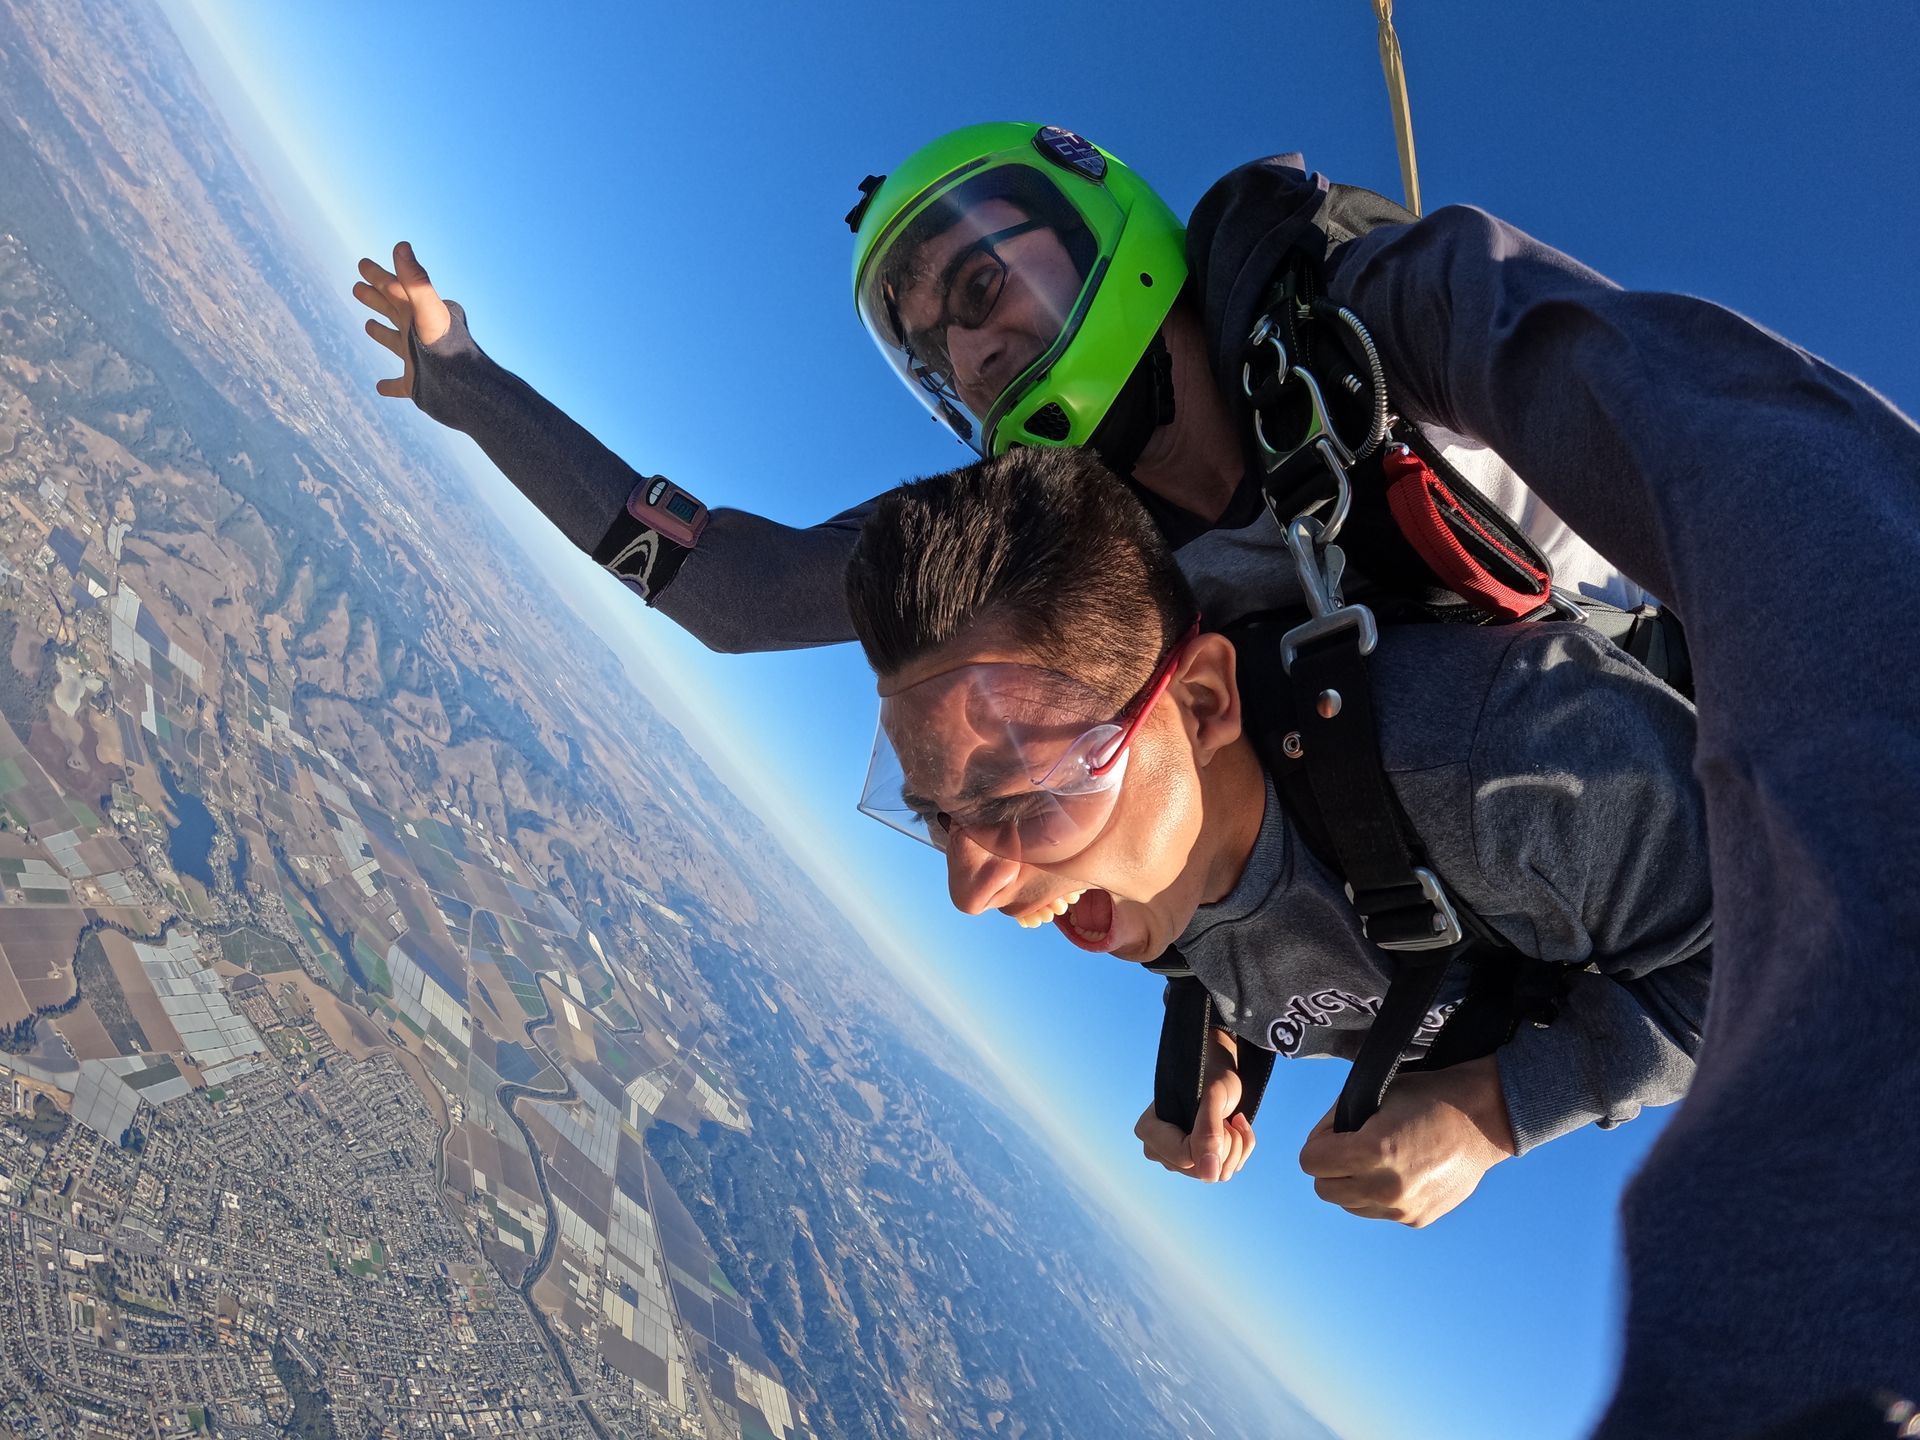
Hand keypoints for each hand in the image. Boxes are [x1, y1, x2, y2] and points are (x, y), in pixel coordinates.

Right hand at [353, 241, 451, 397]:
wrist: (464, 389)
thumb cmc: (445, 347)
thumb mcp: (428, 310)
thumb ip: (415, 281)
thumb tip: (401, 246)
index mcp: (418, 314)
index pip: (395, 289)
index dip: (379, 276)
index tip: (362, 264)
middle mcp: (418, 334)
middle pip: (394, 311)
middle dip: (377, 298)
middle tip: (357, 287)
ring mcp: (418, 360)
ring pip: (396, 342)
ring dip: (382, 333)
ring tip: (368, 325)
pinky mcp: (417, 385)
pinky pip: (400, 385)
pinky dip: (390, 385)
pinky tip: (380, 387)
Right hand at [1133, 1027, 1256, 1182]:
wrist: (1219, 1069)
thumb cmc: (1212, 1073)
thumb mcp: (1214, 1097)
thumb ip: (1208, 1132)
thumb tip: (1209, 1175)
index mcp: (1149, 1130)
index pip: (1185, 1158)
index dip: (1211, 1142)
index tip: (1220, 1118)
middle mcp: (1158, 1149)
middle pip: (1200, 1171)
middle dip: (1225, 1144)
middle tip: (1225, 1116)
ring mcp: (1176, 1158)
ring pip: (1214, 1174)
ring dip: (1236, 1146)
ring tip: (1231, 1120)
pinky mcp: (1194, 1162)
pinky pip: (1223, 1172)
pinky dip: (1239, 1151)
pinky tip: (1233, 1128)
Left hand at [1297, 1054, 1516, 1225]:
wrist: (1484, 1119)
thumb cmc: (1430, 1097)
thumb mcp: (1377, 1094)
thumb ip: (1341, 1119)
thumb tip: (1323, 1140)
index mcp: (1372, 1152)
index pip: (1310, 1162)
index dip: (1318, 1142)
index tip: (1335, 1133)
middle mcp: (1385, 1187)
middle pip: (1324, 1190)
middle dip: (1329, 1167)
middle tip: (1349, 1147)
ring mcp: (1402, 1208)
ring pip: (1349, 1205)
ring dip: (1352, 1184)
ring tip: (1375, 1160)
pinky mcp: (1417, 1219)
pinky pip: (1378, 1211)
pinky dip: (1378, 1195)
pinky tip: (1399, 1172)